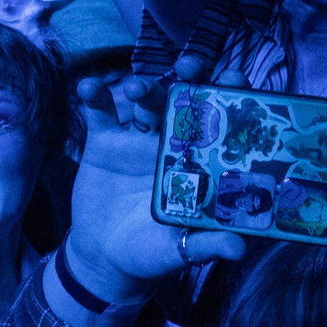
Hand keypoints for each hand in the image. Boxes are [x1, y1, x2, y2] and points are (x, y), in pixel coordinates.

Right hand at [59, 75, 247, 306]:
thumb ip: (207, 244)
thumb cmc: (152, 253)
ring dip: (144, 88)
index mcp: (200, 162)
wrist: (104, 259)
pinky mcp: (104, 142)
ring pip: (146, 101)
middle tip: (189, 67)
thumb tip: (238, 249)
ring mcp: (137, 140)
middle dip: (189, 78)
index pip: (222, 122)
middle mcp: (172, 144)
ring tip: (138, 90)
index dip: (230, 97)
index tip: (234, 78)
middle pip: (185, 100)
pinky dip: (94, 95)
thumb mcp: (180, 251)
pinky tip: (88, 87)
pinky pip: (100, 112)